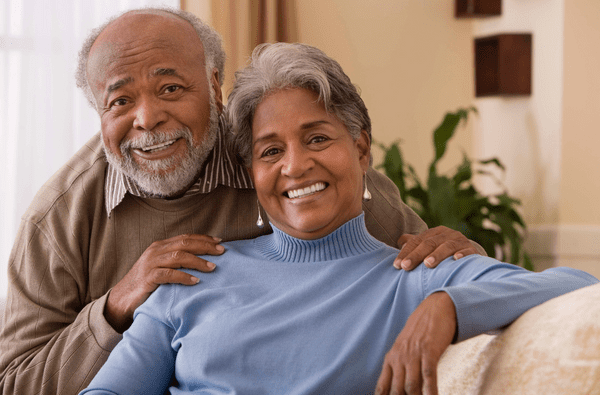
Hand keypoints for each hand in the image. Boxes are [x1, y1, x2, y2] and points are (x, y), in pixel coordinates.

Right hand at [104, 234, 223, 332]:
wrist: (122, 299)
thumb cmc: (146, 284)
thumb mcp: (162, 267)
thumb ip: (177, 261)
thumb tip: (203, 260)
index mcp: (161, 246)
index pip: (186, 237)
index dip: (204, 238)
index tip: (220, 241)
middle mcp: (156, 251)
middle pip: (185, 243)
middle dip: (205, 246)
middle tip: (222, 251)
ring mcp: (151, 263)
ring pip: (179, 256)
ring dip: (198, 261)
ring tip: (212, 267)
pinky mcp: (148, 277)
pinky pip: (168, 274)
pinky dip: (184, 277)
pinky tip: (195, 281)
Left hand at [375, 292, 455, 394]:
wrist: (434, 310)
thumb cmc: (420, 331)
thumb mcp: (403, 348)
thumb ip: (399, 366)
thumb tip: (399, 388)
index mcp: (391, 358)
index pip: (382, 386)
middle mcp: (400, 358)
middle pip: (396, 390)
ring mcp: (414, 355)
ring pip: (411, 386)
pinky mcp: (429, 352)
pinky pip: (428, 376)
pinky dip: (430, 391)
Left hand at [394, 226, 478, 269]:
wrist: (472, 256)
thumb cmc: (444, 253)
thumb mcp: (429, 247)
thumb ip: (415, 244)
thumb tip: (399, 241)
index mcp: (434, 233)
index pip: (417, 241)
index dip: (406, 252)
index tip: (397, 265)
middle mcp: (447, 234)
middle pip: (429, 243)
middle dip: (416, 255)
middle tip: (406, 266)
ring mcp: (461, 241)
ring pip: (447, 246)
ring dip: (437, 255)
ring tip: (428, 264)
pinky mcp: (473, 250)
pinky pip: (468, 251)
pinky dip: (462, 254)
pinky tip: (456, 259)